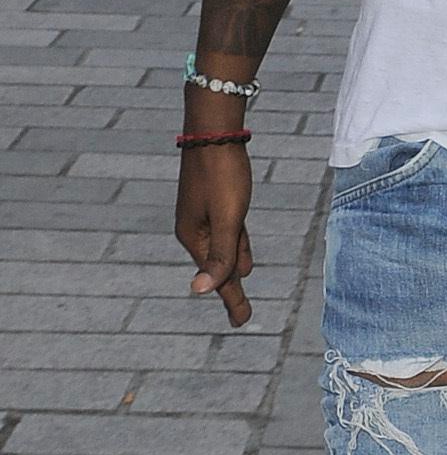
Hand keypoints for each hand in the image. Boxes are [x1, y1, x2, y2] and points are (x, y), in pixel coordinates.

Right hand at [175, 144, 255, 325]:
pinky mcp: (214, 203)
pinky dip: (238, 251)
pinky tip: (244, 261)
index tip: (242, 323)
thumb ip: (221, 254)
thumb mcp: (228, 218)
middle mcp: (195, 230)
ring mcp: (204, 216)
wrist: (215, 131)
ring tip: (242, 294)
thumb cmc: (223, 173)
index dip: (232, 300)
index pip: (217, 277)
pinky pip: (228, 235)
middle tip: (241, 317)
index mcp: (194, 237)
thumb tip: (200, 291)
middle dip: (231, 291)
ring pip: (225, 251)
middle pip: (219, 267)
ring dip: (235, 272)